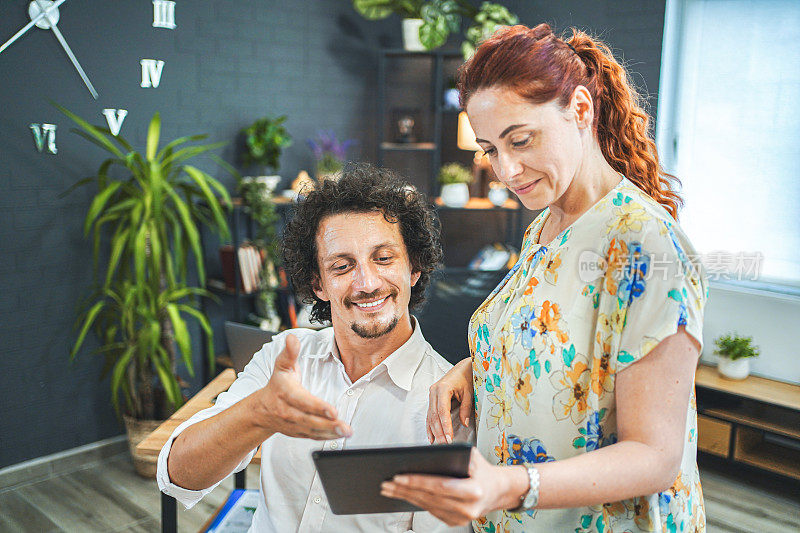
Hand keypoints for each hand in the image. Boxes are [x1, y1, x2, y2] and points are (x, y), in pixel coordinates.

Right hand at [254, 334, 351, 439]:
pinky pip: (313, 436)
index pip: (303, 401)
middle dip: (328, 425)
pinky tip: (340, 436)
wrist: (262, 409)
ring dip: (331, 433)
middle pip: (309, 420)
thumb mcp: (281, 366)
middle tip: (345, 427)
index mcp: (286, 393)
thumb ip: (289, 352)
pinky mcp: (298, 432)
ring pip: (313, 431)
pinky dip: (326, 438)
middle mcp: (288, 411)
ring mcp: (293, 424)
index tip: (332, 411)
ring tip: (347, 432)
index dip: (317, 407)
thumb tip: (292, 338)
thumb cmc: (277, 384)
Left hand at [381, 448, 517, 525]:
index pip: (440, 486)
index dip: (417, 482)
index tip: (398, 476)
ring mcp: (460, 519)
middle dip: (405, 490)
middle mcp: (467, 509)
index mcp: (473, 491)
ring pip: (427, 506)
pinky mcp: (454, 522)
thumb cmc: (482, 469)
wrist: (497, 490)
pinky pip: (430, 510)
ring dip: (405, 497)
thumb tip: (423, 455)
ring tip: (388, 488)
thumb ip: (452, 454)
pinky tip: (401, 494)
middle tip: (385, 482)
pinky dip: (415, 501)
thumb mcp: (472, 457)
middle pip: (429, 498)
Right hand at [427, 357, 472, 443]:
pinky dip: (430, 426)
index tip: (449, 438)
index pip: (442, 411)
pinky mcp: (432, 398)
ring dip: (434, 431)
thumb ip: (466, 408)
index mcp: (443, 388)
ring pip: (430, 416)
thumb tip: (464, 423)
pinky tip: (431, 437)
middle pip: (434, 415)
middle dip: (439, 432)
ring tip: (439, 443)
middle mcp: (434, 391)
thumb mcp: (469, 393)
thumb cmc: (467, 378)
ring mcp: (431, 394)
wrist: (463, 368)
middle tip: (445, 444)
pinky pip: (429, 414)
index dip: (445, 426)